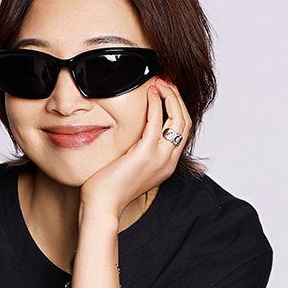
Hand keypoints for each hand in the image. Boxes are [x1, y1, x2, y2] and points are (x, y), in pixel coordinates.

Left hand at [78, 79, 191, 224]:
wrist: (102, 206)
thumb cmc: (110, 186)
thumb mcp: (131, 164)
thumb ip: (139, 148)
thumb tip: (136, 129)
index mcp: (167, 164)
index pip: (183, 129)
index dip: (178, 106)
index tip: (167, 91)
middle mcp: (168, 161)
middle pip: (185, 121)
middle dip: (177, 97)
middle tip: (165, 81)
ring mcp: (160, 158)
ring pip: (178, 119)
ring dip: (170, 96)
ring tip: (158, 82)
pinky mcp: (145, 154)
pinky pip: (156, 121)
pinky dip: (155, 103)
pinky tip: (148, 93)